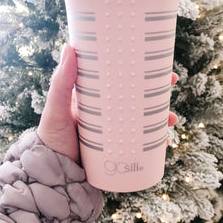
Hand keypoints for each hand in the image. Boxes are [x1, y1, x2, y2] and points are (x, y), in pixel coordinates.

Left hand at [36, 43, 178, 164]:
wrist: (53, 176)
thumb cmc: (51, 138)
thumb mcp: (56, 108)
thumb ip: (61, 82)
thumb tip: (69, 46)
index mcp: (93, 96)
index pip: (118, 76)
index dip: (136, 67)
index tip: (152, 58)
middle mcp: (106, 111)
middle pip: (135, 96)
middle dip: (156, 89)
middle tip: (171, 82)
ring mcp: (114, 130)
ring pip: (142, 119)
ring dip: (160, 116)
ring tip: (172, 119)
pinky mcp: (119, 148)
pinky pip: (141, 142)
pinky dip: (155, 141)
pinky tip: (165, 142)